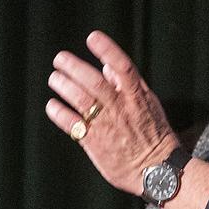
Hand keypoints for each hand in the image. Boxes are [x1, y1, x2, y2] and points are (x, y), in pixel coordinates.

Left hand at [46, 30, 181, 194]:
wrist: (156, 170)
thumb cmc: (152, 134)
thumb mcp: (148, 104)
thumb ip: (128, 84)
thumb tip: (107, 66)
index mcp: (137, 96)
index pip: (123, 67)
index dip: (107, 50)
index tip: (92, 37)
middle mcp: (121, 108)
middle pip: (95, 82)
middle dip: (74, 67)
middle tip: (59, 59)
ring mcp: (107, 125)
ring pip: (82, 100)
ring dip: (64, 86)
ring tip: (54, 79)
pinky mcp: (95, 143)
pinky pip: (73, 125)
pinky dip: (60, 113)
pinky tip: (52, 105)